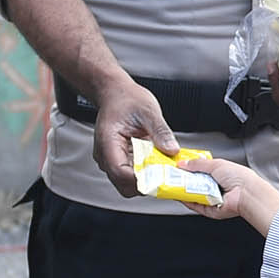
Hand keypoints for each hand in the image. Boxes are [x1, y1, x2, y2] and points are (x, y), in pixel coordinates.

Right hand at [90, 77, 175, 197]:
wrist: (116, 93)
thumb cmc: (126, 99)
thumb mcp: (148, 111)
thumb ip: (160, 132)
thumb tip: (172, 150)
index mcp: (108, 142)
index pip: (120, 172)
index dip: (141, 179)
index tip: (160, 177)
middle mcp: (106, 155)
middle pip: (124, 184)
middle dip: (147, 183)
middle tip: (166, 175)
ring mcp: (112, 159)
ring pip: (128, 183)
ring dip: (147, 179)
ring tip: (163, 168)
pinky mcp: (120, 160)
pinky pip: (132, 174)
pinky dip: (146, 173)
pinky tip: (158, 164)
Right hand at [181, 154, 278, 232]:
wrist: (247, 194)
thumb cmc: (239, 177)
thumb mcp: (215, 164)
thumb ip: (198, 164)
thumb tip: (183, 163)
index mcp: (219, 174)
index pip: (200, 172)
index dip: (188, 170)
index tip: (177, 167)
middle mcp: (216, 187)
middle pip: (195, 184)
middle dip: (184, 180)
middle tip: (172, 176)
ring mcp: (213, 199)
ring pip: (194, 196)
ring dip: (184, 191)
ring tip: (173, 185)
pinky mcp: (211, 211)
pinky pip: (197, 207)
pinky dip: (188, 202)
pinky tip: (181, 196)